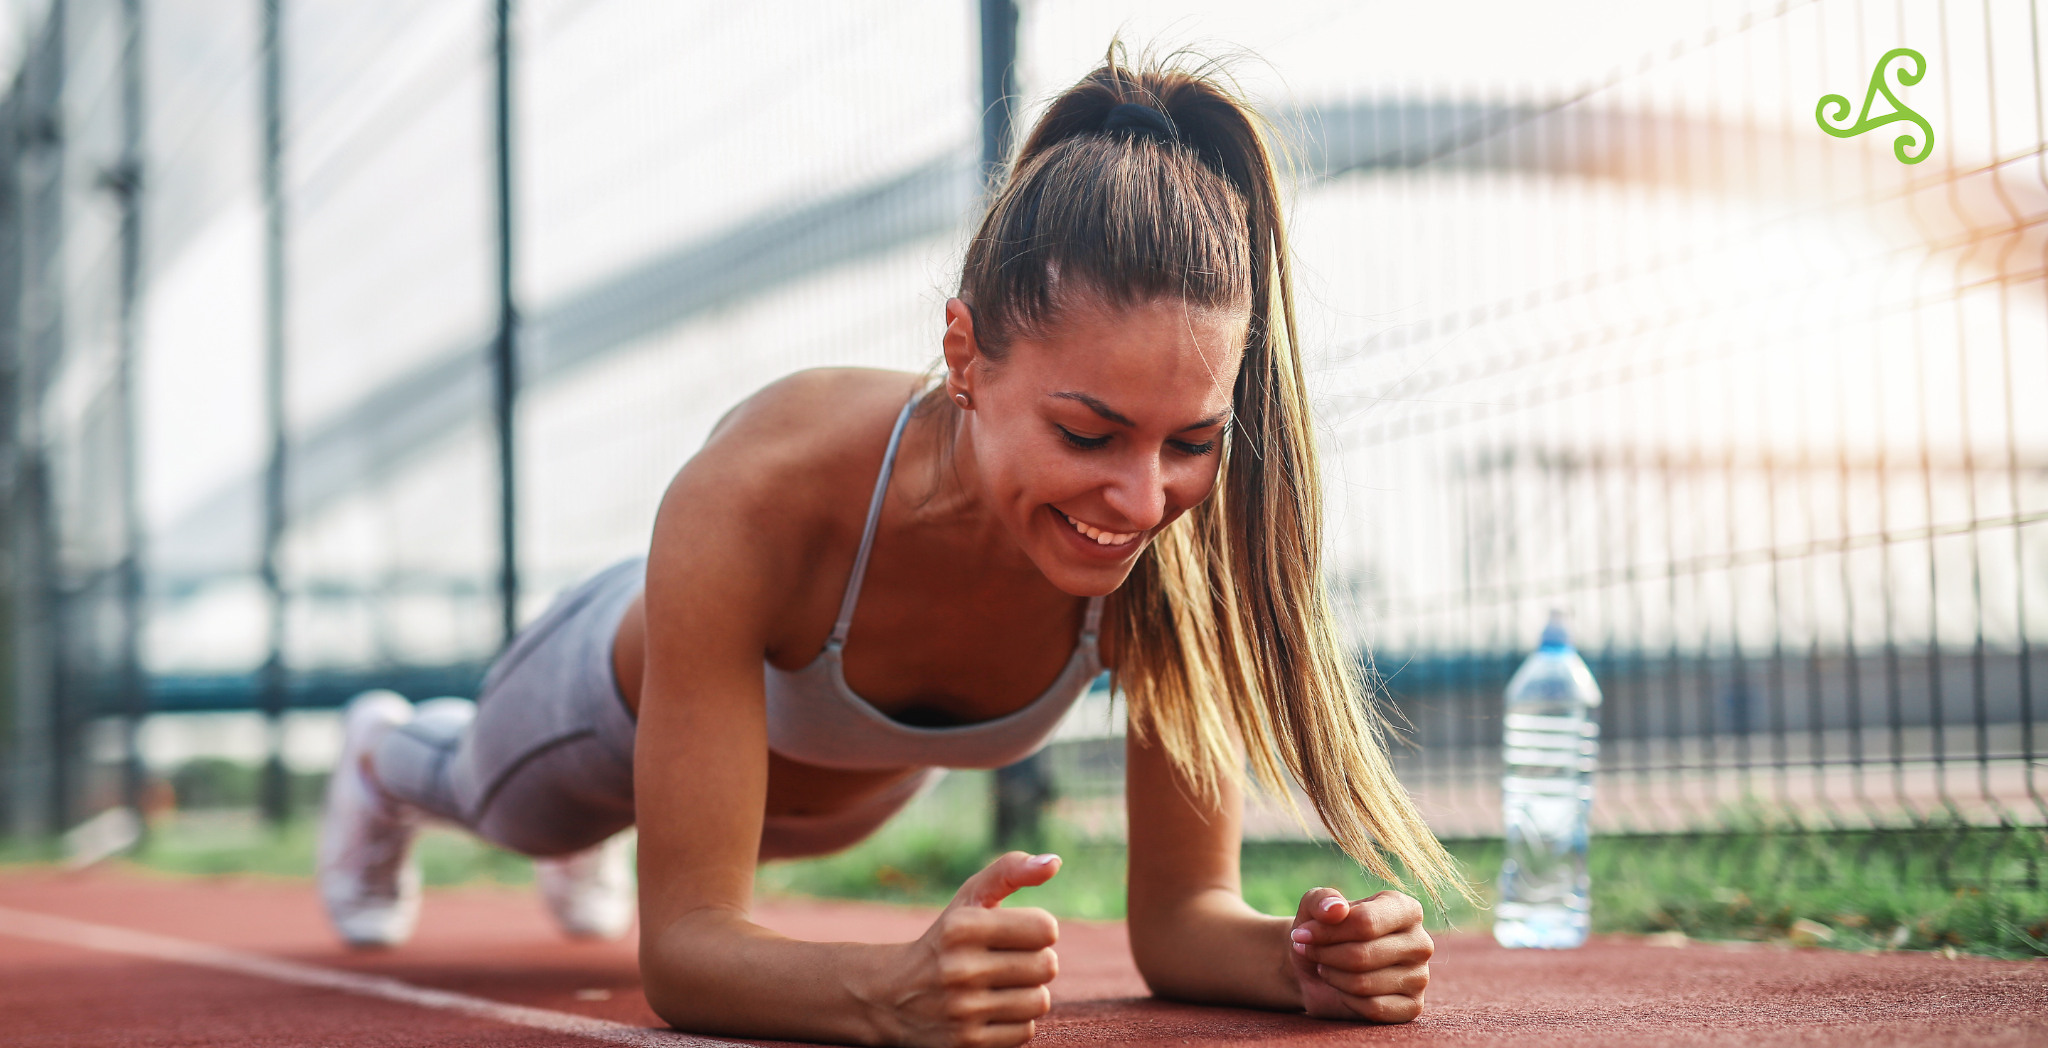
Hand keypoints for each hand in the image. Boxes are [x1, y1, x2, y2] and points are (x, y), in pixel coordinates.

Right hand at [887, 851, 1061, 1047]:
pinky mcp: (968, 1044)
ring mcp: (963, 1011)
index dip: (1037, 930)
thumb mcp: (969, 898)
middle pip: (1047, 966)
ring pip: (1040, 1001)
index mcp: (962, 927)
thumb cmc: (947, 939)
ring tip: (999, 987)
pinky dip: (1015, 1021)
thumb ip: (1010, 870)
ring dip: (1028, 993)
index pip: (1046, 928)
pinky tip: (990, 1011)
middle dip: (1035, 962)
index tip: (1016, 933)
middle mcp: (960, 969)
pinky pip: (1025, 1031)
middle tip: (1007, 962)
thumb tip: (1054, 862)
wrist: (891, 997)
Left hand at [1287, 887, 1431, 1022]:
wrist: (1317, 969)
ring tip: (1326, 966)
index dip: (1327, 931)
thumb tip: (1335, 909)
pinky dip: (1347, 1000)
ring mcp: (1420, 976)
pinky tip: (1343, 989)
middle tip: (1309, 951)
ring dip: (1332, 976)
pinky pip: (1373, 1008)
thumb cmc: (1322, 932)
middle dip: (1325, 955)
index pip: (1366, 922)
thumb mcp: (1314, 907)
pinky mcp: (1413, 1006)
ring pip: (1364, 983)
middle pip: (1362, 955)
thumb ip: (1321, 899)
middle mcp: (1420, 942)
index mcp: (1405, 909)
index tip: (1300, 934)